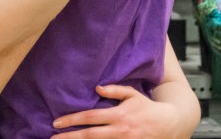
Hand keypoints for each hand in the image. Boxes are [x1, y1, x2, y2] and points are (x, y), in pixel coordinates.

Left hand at [52, 85, 179, 138]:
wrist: (168, 125)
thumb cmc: (146, 107)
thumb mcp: (132, 94)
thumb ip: (115, 90)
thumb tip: (97, 88)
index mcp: (119, 115)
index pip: (91, 117)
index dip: (73, 120)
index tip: (56, 122)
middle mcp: (119, 130)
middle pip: (90, 135)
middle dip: (69, 137)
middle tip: (52, 138)